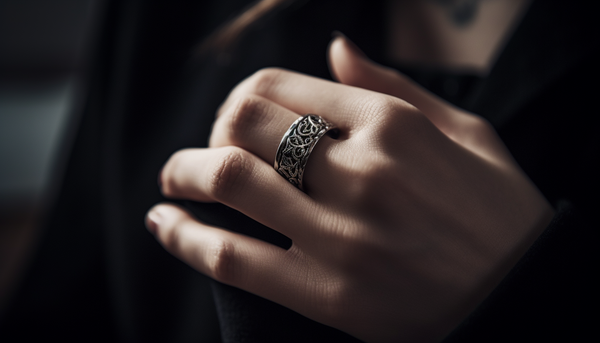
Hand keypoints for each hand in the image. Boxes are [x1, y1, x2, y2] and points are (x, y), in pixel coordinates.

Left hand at [146, 35, 553, 341]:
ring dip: (181, 174)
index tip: (237, 119)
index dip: (242, 98)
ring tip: (171, 181)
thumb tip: (333, 46)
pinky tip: (165, 224)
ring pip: (227, 181)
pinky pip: (232, 258)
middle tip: (203, 150)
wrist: (523, 299)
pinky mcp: (328, 294)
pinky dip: (184, 237)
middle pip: (242, 124)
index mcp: (393, 123)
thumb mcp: (464, 130)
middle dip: (208, 131)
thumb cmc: (498, 211)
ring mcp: (342, 234)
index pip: (279, 87)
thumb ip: (391, 84)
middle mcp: (362, 170)